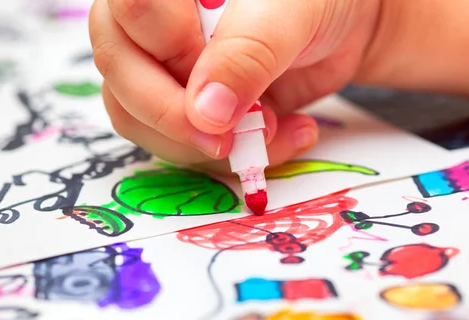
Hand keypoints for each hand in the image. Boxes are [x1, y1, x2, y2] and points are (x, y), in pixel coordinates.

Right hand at [88, 0, 382, 171]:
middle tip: (239, 134)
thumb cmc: (317, 0)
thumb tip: (204, 114)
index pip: (132, 11)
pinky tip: (282, 135)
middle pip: (123, 77)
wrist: (345, 25)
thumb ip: (248, 54)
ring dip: (208, 145)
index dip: (173, 54)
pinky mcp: (190, 106)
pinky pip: (181, 144)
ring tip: (274, 129)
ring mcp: (166, 68)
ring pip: (142, 121)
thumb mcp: (290, 14)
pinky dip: (232, 155)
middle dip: (182, 120)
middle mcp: (149, 23)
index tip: (222, 81)